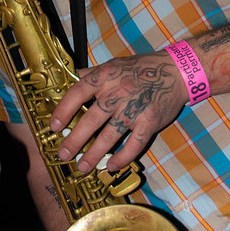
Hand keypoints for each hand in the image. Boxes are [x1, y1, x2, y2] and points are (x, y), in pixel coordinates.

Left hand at [50, 52, 187, 172]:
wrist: (175, 72)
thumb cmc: (141, 68)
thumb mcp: (113, 64)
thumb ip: (92, 74)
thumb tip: (69, 80)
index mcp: (105, 76)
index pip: (78, 93)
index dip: (63, 110)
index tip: (54, 126)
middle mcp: (118, 92)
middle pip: (92, 120)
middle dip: (75, 140)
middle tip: (64, 154)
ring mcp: (135, 108)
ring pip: (111, 135)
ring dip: (95, 154)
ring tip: (83, 166)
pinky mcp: (150, 121)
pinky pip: (134, 144)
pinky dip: (122, 157)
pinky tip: (112, 166)